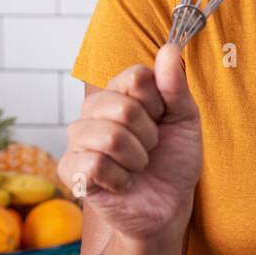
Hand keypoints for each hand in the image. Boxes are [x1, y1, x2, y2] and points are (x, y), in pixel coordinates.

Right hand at [58, 43, 201, 241]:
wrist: (167, 206)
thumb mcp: (185, 120)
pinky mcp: (70, 169)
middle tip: (151, 149)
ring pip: (110, 137)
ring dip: (137, 159)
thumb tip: (169, 48)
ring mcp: (78, 139)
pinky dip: (121, 178)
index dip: (159, 102)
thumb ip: (175, 86)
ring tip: (137, 167)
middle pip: (123, 106)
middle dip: (150, 135)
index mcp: (119, 92)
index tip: (162, 120)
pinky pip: (95, 165)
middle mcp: (93, 110)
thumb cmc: (174, 161)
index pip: (136, 76)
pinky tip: (122, 183)